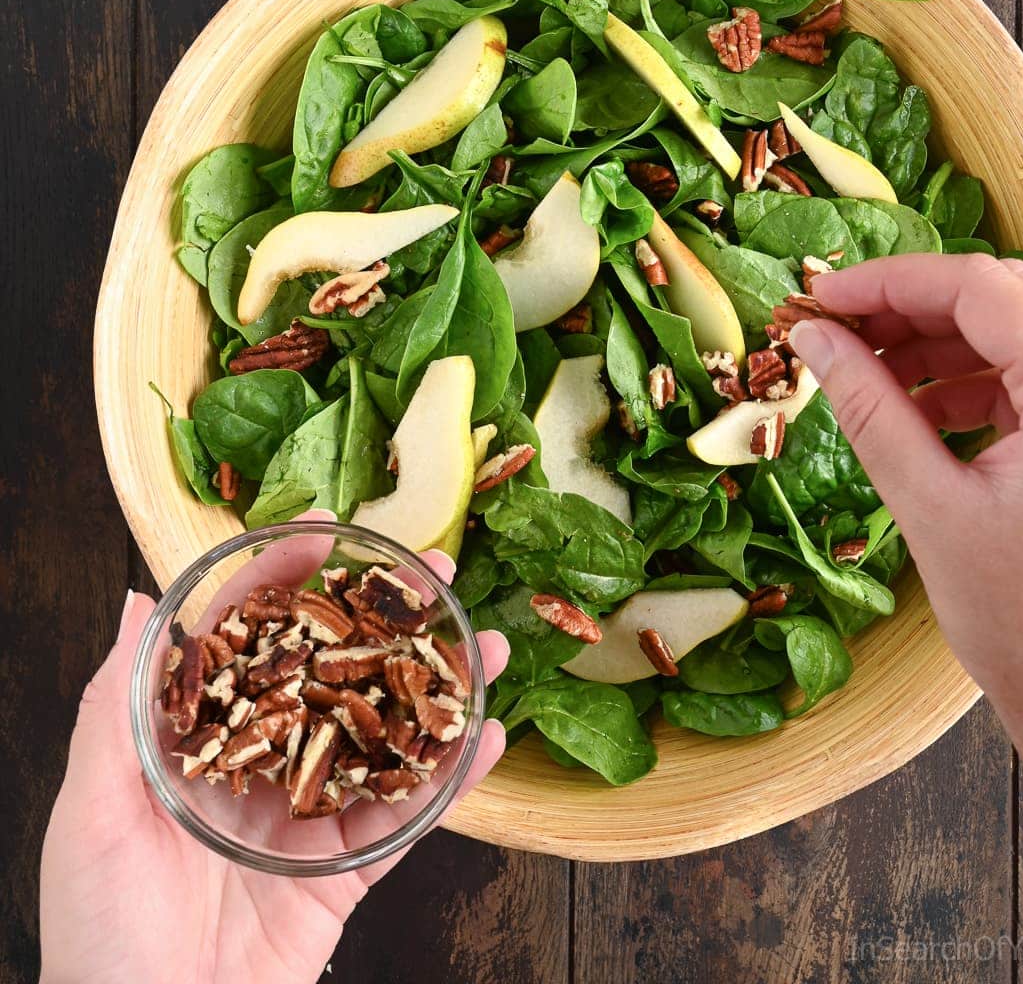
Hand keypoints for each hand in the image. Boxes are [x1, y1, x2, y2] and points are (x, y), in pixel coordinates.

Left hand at [39, 512, 509, 983]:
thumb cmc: (99, 935)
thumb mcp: (92, 816)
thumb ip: (115, 711)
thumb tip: (138, 601)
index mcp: (196, 742)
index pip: (247, 637)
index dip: (284, 577)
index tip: (327, 525)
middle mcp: (259, 765)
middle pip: (331, 672)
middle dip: (385, 617)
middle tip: (438, 569)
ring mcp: (307, 817)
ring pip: (383, 736)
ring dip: (439, 690)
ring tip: (488, 645)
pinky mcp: (343, 873)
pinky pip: (406, 818)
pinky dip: (453, 781)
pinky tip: (491, 739)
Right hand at [791, 254, 1022, 976]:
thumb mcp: (930, 505)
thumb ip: (868, 407)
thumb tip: (816, 342)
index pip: (981, 289)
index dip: (889, 283)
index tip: (825, 297)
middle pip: (1008, 300)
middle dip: (913, 308)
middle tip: (838, 331)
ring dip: (944, 345)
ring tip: (870, 374)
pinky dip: (980, 382)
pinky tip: (922, 409)